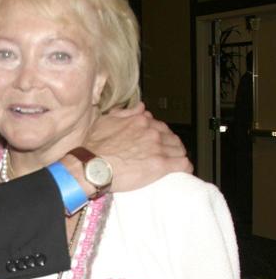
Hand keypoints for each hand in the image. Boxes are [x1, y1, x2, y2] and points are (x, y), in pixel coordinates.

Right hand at [72, 102, 191, 193]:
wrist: (93, 166)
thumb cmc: (94, 146)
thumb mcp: (106, 121)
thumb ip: (125, 113)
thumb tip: (141, 107)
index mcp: (141, 121)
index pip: (160, 126)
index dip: (161, 135)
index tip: (158, 143)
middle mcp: (152, 132)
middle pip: (172, 138)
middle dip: (171, 146)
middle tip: (167, 155)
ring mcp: (158, 148)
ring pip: (179, 150)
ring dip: (178, 156)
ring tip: (175, 163)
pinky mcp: (161, 165)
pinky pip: (183, 164)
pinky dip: (185, 167)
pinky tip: (183, 171)